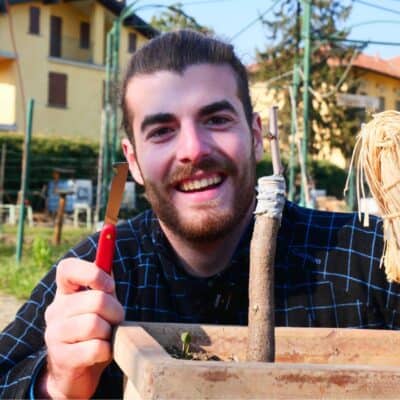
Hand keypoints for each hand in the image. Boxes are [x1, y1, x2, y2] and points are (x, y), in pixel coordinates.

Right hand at [38, 258, 123, 398]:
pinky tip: (101, 352)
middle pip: (97, 299)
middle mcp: (55, 309)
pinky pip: (95, 348)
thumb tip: (109, 249)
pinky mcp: (61, 357)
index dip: (92, 272)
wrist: (77, 371)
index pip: (68, 268)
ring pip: (95, 324)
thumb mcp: (100, 305)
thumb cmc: (94, 330)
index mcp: (65, 292)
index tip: (109, 285)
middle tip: (115, 320)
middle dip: (116, 311)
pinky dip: (107, 351)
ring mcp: (54, 334)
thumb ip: (104, 282)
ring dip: (110, 332)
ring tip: (106, 337)